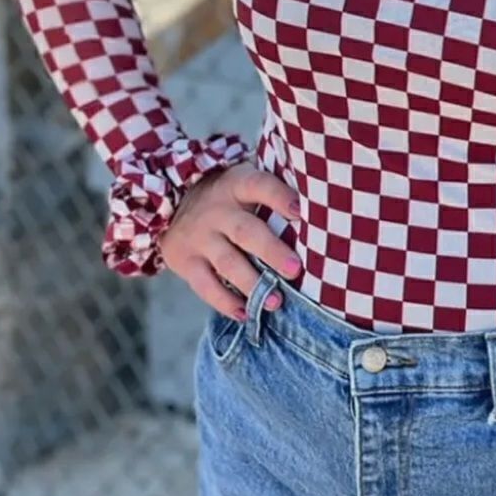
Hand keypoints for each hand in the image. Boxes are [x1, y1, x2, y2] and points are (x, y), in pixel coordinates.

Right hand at [157, 161, 302, 319]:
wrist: (172, 201)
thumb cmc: (230, 197)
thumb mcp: (246, 183)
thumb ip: (276, 193)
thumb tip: (323, 208)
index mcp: (237, 185)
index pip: (260, 186)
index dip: (280, 197)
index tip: (301, 212)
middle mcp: (217, 210)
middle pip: (245, 231)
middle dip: (271, 251)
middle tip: (295, 270)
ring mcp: (199, 236)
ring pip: (227, 262)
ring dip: (252, 284)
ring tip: (276, 302)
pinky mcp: (184, 261)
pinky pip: (205, 285)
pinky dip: (225, 302)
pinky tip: (245, 313)